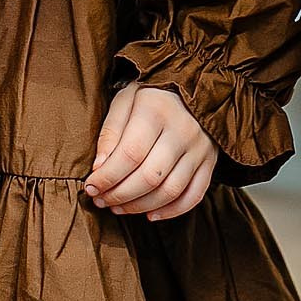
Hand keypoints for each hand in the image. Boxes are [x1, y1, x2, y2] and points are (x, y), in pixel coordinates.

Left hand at [85, 83, 218, 220]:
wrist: (196, 85)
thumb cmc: (153, 93)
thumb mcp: (126, 99)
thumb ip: (111, 132)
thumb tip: (99, 168)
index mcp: (157, 110)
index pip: (130, 154)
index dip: (107, 177)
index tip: (90, 187)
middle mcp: (183, 131)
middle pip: (149, 177)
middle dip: (119, 195)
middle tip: (101, 201)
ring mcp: (200, 149)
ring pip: (170, 191)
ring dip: (140, 206)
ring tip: (118, 208)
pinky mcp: (210, 162)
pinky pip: (194, 196)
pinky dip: (171, 211)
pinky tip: (150, 215)